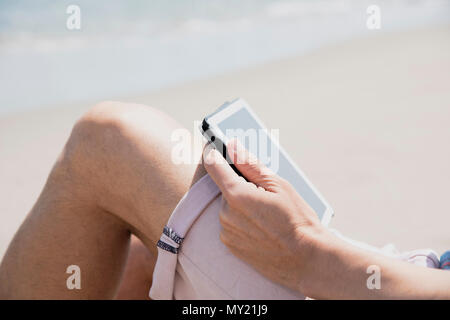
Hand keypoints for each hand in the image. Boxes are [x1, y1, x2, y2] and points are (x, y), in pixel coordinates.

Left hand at [203, 140, 326, 290]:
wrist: (307, 259)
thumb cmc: (297, 220)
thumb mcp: (278, 185)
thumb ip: (250, 164)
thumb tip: (232, 145)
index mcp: (237, 195)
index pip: (214, 164)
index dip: (214, 151)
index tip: (216, 145)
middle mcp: (225, 214)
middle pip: (225, 187)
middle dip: (240, 184)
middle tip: (264, 192)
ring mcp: (226, 231)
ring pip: (229, 207)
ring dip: (241, 204)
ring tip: (267, 214)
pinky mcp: (230, 245)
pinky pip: (231, 224)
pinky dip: (242, 221)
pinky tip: (262, 226)